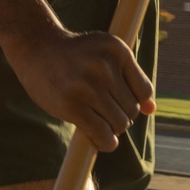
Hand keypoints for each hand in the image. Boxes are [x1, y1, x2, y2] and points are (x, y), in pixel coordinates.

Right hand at [5, 26, 155, 153]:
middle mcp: (104, 65)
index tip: (118, 100)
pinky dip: (105, 142)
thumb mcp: (105, 55)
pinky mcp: (72, 104)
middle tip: (101, 110)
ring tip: (97, 120)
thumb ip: (130, 79)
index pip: (144, 91)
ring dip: (111, 129)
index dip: (134, 101)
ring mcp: (88, 85)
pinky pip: (102, 134)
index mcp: (117, 49)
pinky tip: (98, 138)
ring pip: (120, 124)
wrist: (37, 47)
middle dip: (120, 115)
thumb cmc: (75, 55)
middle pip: (132, 110)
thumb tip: (152, 110)